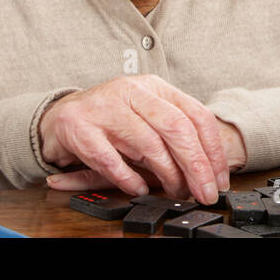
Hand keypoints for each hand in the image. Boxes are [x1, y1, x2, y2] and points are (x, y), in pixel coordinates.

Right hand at [38, 74, 238, 203]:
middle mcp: (131, 92)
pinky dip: (129, 179)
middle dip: (196, 166)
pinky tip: (138, 189)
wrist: (61, 114)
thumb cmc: (113, 119)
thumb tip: (208, 172)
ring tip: (175, 191)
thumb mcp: (146, 115)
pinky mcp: (80, 128)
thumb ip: (173, 135)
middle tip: (204, 192)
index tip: (219, 178)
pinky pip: (110, 160)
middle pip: (177, 128)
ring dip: (167, 174)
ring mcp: (105, 108)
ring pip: (148, 144)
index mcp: (154, 87)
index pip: (196, 115)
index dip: (212, 150)